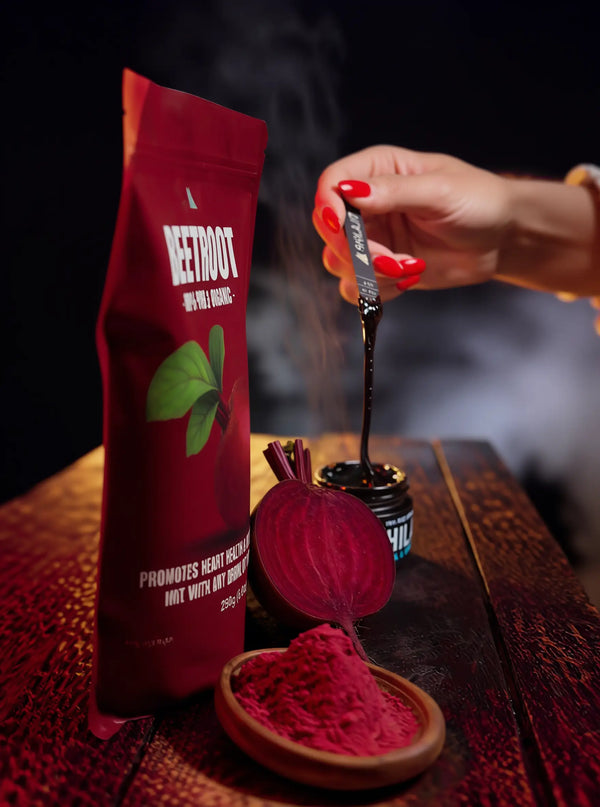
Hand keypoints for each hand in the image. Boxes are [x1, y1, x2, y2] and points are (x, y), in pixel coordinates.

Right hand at [313, 145, 511, 302]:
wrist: (501, 238)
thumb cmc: (478, 201)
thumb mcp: (439, 191)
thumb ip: (394, 192)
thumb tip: (350, 192)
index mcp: (378, 170)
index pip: (332, 183)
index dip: (328, 205)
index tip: (341, 226)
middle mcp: (367, 204)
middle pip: (329, 229)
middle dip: (356, 251)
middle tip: (391, 260)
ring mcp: (372, 238)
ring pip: (338, 262)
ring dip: (370, 274)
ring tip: (409, 269)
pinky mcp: (380, 269)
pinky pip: (356, 288)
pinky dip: (377, 291)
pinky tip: (408, 281)